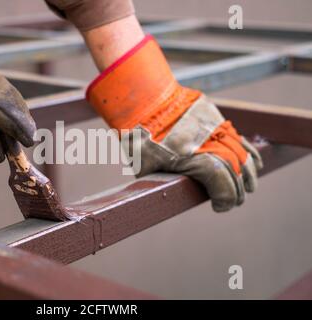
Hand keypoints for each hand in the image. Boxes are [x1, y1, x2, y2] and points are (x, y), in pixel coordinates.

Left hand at [87, 35, 261, 211]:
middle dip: (237, 191)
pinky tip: (254, 165)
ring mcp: (214, 128)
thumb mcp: (146, 170)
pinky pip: (239, 138)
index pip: (223, 182)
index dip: (226, 199)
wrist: (144, 103)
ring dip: (247, 174)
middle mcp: (208, 141)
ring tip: (248, 187)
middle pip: (235, 170)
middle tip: (231, 201)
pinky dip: (249, 153)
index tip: (219, 207)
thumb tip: (175, 199)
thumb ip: (166, 183)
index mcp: (191, 156)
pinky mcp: (216, 119)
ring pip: (242, 153)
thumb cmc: (138, 141)